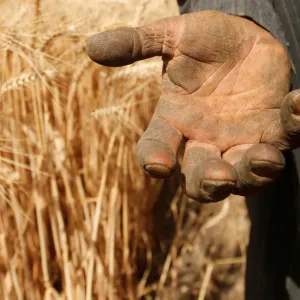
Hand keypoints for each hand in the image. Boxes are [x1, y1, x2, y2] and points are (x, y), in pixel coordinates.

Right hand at [86, 11, 299, 201]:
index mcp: (175, 122)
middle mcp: (205, 140)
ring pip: (246, 173)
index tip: (157, 166)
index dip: (154, 160)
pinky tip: (298, 104)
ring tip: (264, 159)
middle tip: (218, 179)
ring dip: (254, 171)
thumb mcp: (172, 37)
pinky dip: (296, 124)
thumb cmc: (204, 42)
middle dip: (209, 183)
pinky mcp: (274, 128)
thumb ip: (137, 44)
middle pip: (202, 178)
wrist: (243, 39)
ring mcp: (241, 139)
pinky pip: (287, 135)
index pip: (156, 149)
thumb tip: (91, 47)